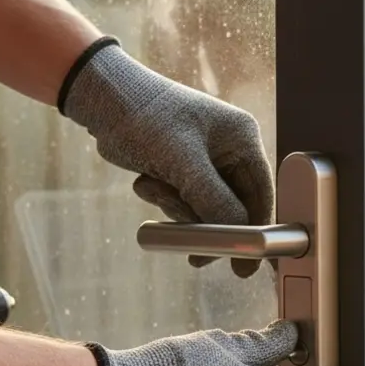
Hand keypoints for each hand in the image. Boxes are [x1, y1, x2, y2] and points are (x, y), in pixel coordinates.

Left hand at [62, 43, 273, 277]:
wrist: (103, 99)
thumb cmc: (146, 118)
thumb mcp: (184, 164)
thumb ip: (215, 202)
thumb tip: (236, 240)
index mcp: (242, 138)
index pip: (261, 194)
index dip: (255, 231)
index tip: (245, 265)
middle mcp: (229, 150)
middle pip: (234, 207)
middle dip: (207, 222)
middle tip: (193, 251)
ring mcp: (206, 161)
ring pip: (205, 209)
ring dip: (178, 209)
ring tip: (154, 186)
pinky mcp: (182, 170)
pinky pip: (183, 202)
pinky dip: (164, 199)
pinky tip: (147, 179)